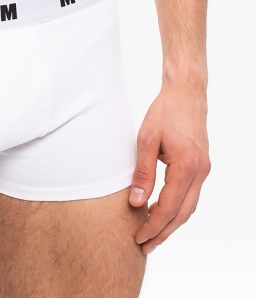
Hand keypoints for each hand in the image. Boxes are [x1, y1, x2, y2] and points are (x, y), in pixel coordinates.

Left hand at [128, 82, 210, 253]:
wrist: (186, 93)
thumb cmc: (165, 112)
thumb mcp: (146, 140)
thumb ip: (142, 173)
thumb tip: (135, 202)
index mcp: (186, 166)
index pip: (169, 207)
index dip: (153, 225)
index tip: (138, 237)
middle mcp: (199, 171)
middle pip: (182, 214)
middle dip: (163, 232)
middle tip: (144, 246)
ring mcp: (203, 169)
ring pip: (189, 206)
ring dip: (171, 222)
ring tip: (152, 234)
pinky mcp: (201, 165)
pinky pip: (191, 194)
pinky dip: (177, 207)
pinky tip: (163, 211)